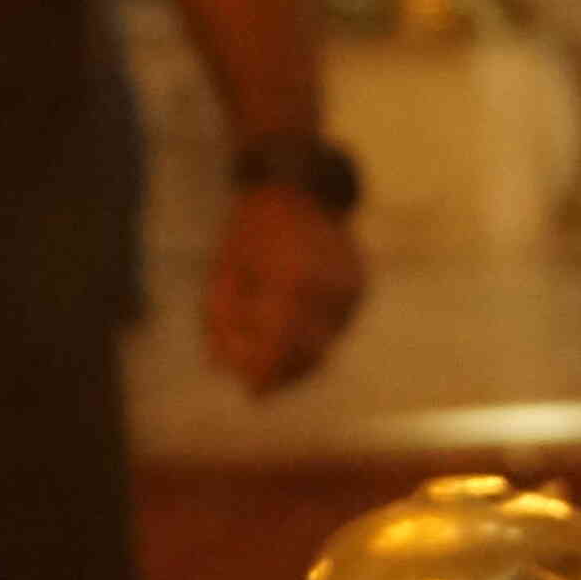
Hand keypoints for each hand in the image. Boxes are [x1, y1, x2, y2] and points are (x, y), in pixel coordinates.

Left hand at [203, 184, 364, 393]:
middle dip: (281, 374)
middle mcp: (327, 286)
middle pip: (307, 353)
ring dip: (300, 362)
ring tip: (275, 369)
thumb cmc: (251, 228)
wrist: (296, 186)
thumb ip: (221, 319)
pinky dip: (316, 338)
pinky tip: (296, 338)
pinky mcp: (360, 287)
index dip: (265, 372)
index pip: (279, 344)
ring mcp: (349, 287)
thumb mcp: (226, 270)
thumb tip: (220, 367)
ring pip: (326, 345)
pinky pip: (337, 327)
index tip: (250, 392)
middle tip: (260, 388)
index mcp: (290, 279)